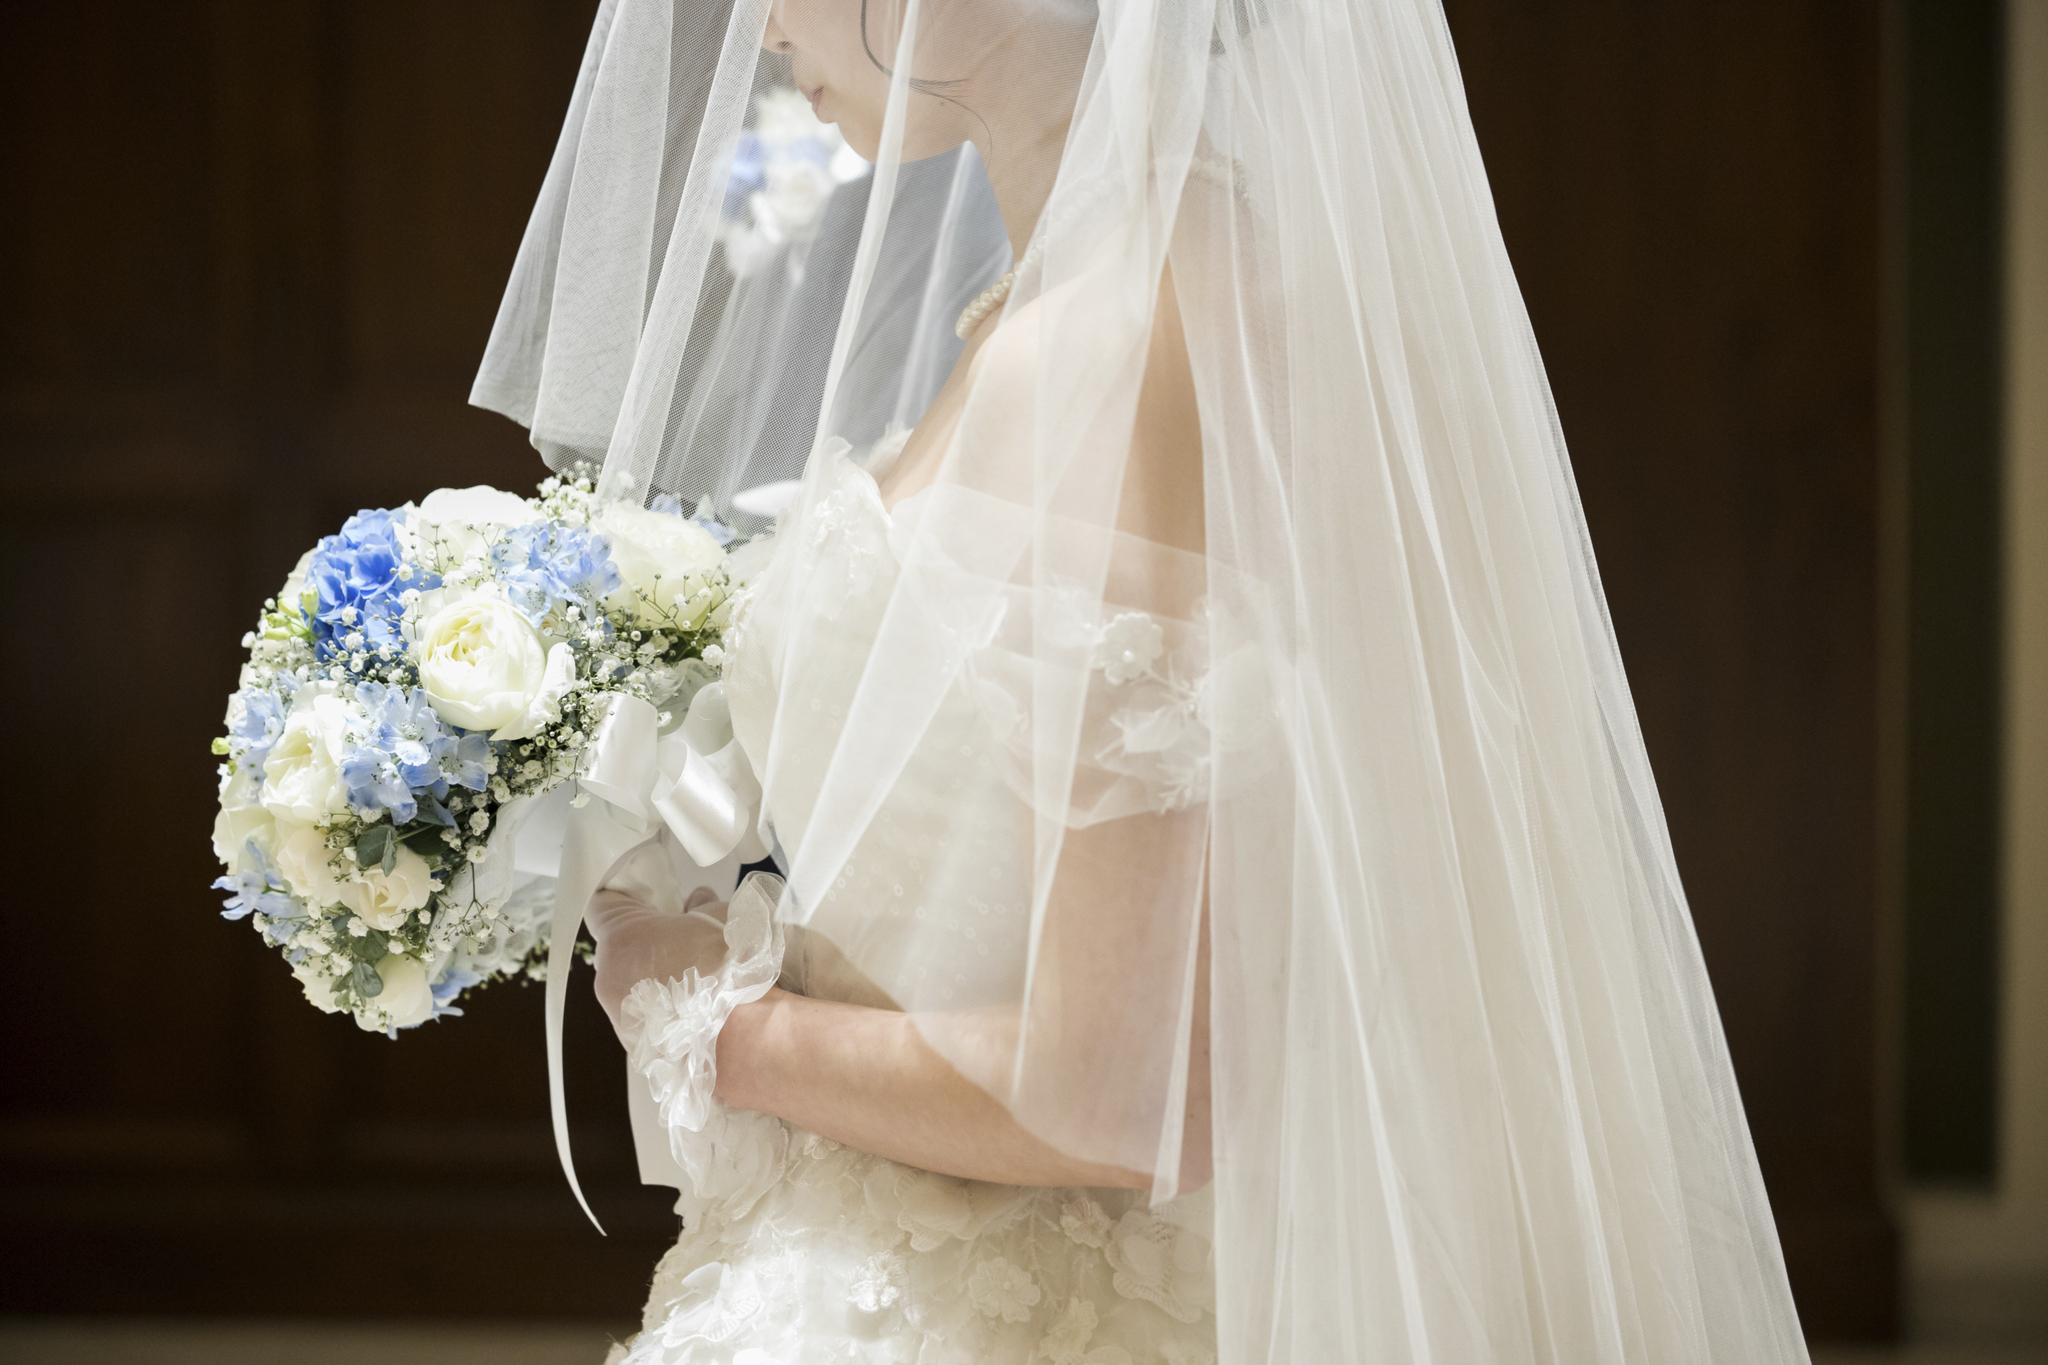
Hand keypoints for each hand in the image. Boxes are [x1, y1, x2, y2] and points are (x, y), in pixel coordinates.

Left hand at [587, 884, 730, 1036]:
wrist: (744, 1034)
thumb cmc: (730, 972)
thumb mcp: (723, 917)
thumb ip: (703, 904)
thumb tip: (698, 901)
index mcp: (623, 938)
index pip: (603, 906)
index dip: (627, 900)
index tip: (648, 902)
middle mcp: (610, 977)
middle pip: (617, 949)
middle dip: (645, 943)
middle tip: (681, 942)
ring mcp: (619, 1016)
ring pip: (628, 987)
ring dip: (652, 981)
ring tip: (692, 983)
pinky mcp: (636, 1045)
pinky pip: (642, 1018)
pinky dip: (661, 1013)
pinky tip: (693, 1012)